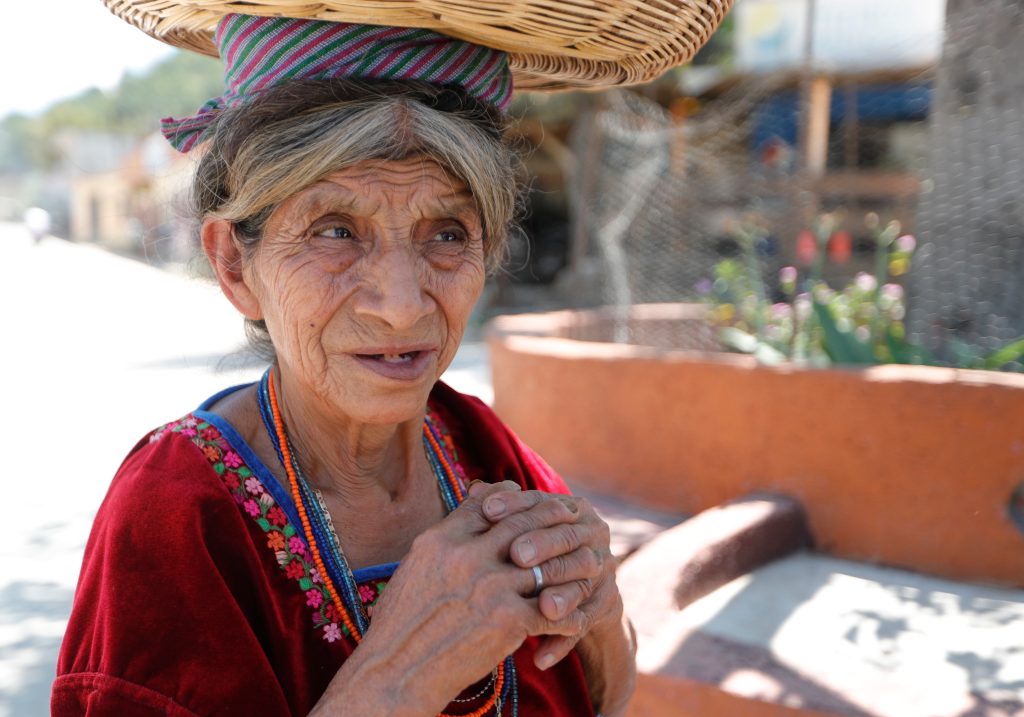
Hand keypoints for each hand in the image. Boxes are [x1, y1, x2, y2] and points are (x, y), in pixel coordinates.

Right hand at [312, 480, 594, 716]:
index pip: (487, 504)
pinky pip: (552, 611)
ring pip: (544, 565)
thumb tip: (463, 512)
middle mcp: (466, 555)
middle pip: (523, 524)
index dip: (513, 498)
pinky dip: (567, 616)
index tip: (528, 498)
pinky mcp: (507, 619)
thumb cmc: (398, 626)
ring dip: (568, 567)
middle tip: (571, 519)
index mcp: (440, 540)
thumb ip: (442, 540)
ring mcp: (490, 586)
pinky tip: (574, 620)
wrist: (396, 672)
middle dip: (551, 519)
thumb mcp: (412, 569)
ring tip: (585, 568)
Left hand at [479, 488, 618, 666]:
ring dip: (562, 593)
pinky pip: (586, 623)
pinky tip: (541, 658)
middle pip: (568, 536)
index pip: (544, 501)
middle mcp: (592, 532)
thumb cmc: (532, 555)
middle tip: (517, 556)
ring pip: (583, 578)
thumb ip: (499, 513)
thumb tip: (473, 488)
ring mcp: (604, 567)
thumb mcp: (517, 531)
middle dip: (542, 544)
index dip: (516, 503)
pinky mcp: (607, 603)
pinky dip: (562, 641)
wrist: (573, 593)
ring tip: (541, 607)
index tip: (488, 511)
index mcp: (570, 508)